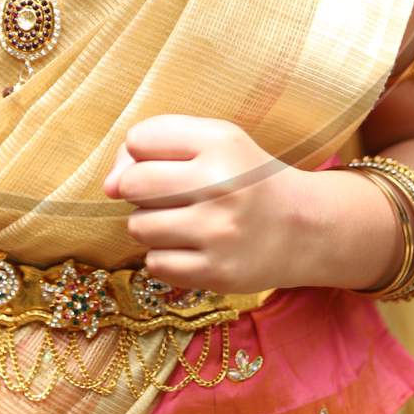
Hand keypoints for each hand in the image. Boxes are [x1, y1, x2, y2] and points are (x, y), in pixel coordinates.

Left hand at [103, 114, 321, 294]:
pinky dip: (165, 256)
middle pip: (132, 184)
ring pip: (138, 227)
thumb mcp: (215, 140)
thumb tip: (108, 185)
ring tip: (183, 221)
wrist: (305, 227)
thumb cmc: (247, 178)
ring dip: (151, 224)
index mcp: (220, 143)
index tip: (164, 162)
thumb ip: (157, 142)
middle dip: (140, 190)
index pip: (139, 139)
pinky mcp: (217, 273)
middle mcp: (221, 186)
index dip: (141, 152)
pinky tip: (192, 247)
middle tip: (171, 194)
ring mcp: (219, 234)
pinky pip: (155, 264)